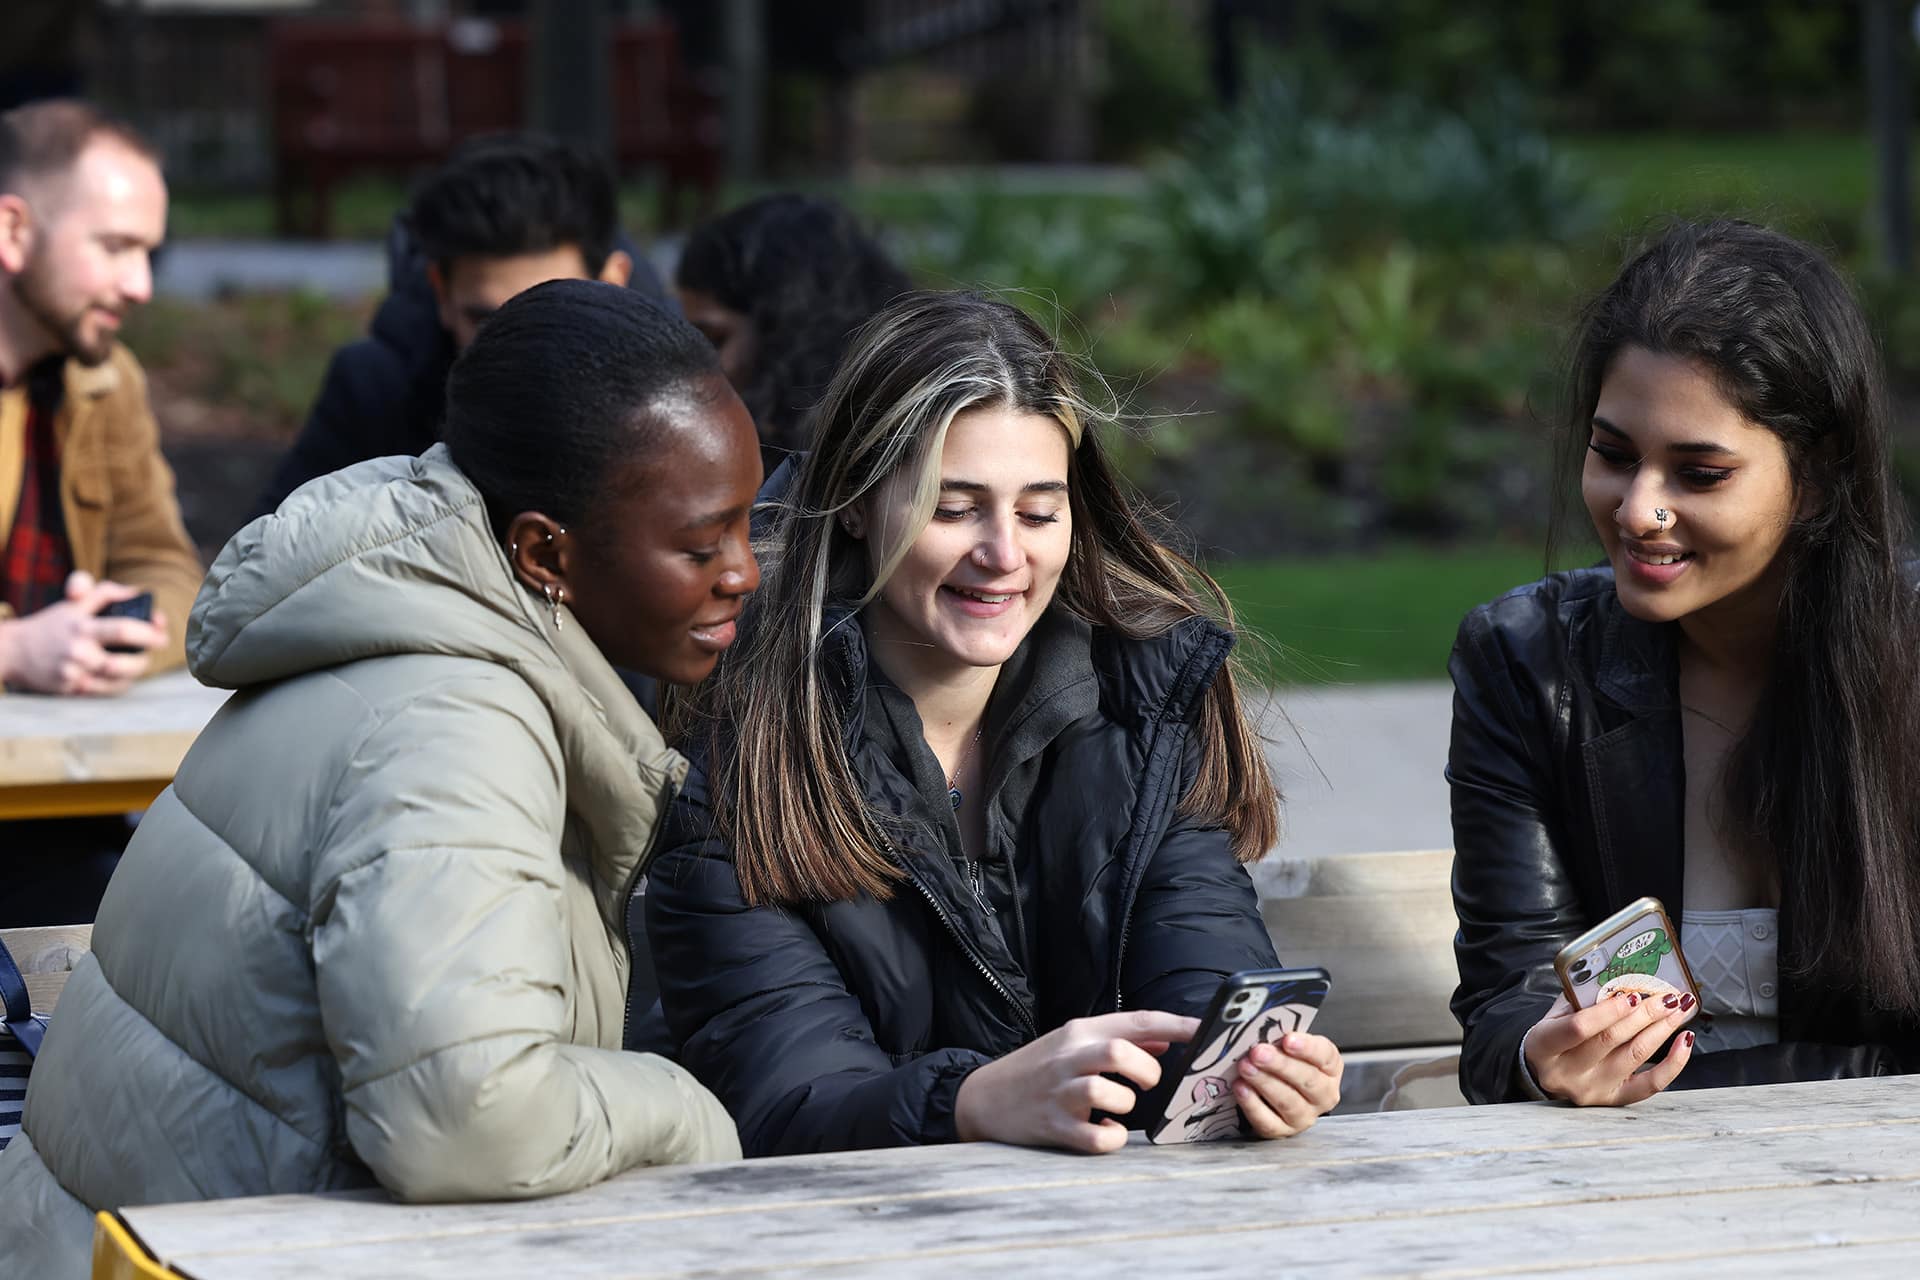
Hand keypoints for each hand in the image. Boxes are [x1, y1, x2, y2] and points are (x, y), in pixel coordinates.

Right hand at [0, 572, 167, 694]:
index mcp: (82, 627)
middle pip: (123, 662)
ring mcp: (74, 673)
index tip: (161, 634)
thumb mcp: (74, 602)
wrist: (14, 651)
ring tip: (138, 661)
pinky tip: (122, 674)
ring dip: (134, 670)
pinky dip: (118, 683)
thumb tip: (136, 594)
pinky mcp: (71, 689)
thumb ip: (105, 592)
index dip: (149, 633)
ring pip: (118, 679)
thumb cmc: (51, 624)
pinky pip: (106, 690)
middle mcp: (78, 652)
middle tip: (154, 650)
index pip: (124, 630)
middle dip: (145, 658)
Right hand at [954, 1010, 1198, 1153]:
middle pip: (1118, 1052)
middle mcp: (1068, 1057)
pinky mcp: (1052, 1126)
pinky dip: (1111, 1139)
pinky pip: (1093, 1136)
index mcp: (1078, 1032)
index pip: (1136, 1021)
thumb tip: (1165, 1040)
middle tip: (1147, 1084)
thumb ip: (1120, 1040)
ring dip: (1126, 1104)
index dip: (1177, 1025)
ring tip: (1119, 1108)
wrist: (982, 1098)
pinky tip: (1108, 1133)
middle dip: (1145, 1071)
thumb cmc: (1037, 1069)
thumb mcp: (1073, 1044)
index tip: (1207, 1031)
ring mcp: (1059, 1093)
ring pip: (1106, 1091)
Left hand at [1234, 1032, 1342, 1138]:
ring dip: (1265, 1082)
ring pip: (1288, 1101)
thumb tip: (1262, 1028)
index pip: (1325, 1056)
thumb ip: (1282, 1038)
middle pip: (1307, 1080)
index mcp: (1329, 1068)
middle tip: (1259, 1052)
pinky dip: (1253, 1104)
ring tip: (1246, 1067)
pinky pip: (1269, 1121)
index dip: (1307, 1048)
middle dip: (1280, 1065)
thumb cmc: (1284, 1062)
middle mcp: (1323, 1095)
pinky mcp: (1283, 1131)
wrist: (1274, 1093)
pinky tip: (1241, 1088)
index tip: (1288, 1039)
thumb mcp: (1288, 1047)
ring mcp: (1305, 1116)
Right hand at [1523, 989, 1695, 1105]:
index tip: (1632, 994)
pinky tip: (1684, 1040)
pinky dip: (1673, 1063)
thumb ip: (1582, 1000)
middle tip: (1667, 997)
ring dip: (1662, 1029)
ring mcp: (1592, 1089)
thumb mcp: (1556, 1014)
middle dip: (1645, 1014)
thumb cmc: (1554, 1035)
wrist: (1546, 1070)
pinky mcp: (1614, 1099)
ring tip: (1678, 1009)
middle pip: (1611, 1040)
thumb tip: (1623, 983)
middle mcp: (1566, 1073)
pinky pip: (1650, 1084)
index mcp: (1543, 1046)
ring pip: (1635, 1056)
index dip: (1607, 1011)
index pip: (1577, 1029)